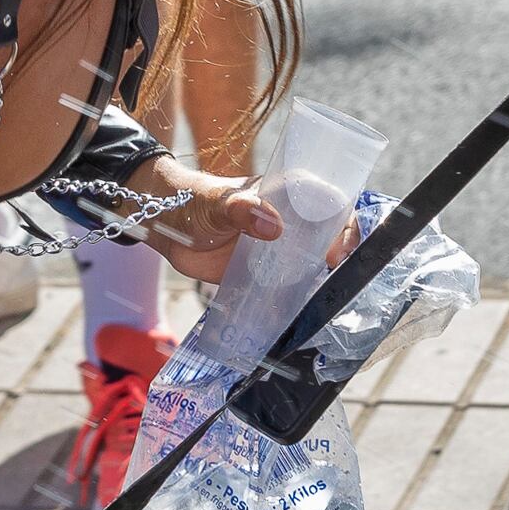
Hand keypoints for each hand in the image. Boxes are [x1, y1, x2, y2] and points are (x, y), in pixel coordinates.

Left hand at [140, 162, 371, 284]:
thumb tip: (274, 227)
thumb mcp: (218, 201)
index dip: (343, 224)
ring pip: (313, 265)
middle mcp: (291, 222)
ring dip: (322, 281)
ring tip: (327, 300)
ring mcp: (280, 250)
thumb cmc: (194, 200)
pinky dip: (296, 301)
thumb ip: (241, 209)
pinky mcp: (265, 275)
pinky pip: (288, 289)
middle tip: (334, 274)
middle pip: (329, 238)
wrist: (165, 226)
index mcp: (287, 194)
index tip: (339, 248)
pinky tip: (302, 315)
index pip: (330, 203)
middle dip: (341, 257)